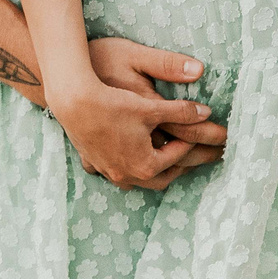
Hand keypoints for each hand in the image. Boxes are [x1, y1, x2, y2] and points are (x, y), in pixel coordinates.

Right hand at [51, 75, 222, 191]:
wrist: (70, 100)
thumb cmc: (111, 100)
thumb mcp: (151, 105)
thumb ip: (181, 111)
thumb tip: (206, 113)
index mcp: (145, 165)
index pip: (179, 155)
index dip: (195, 141)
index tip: (206, 132)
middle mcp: (127, 175)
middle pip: (161, 176)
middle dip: (179, 163)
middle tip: (193, 150)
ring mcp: (108, 171)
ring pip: (137, 179)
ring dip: (154, 168)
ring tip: (165, 155)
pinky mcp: (93, 161)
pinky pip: (114, 170)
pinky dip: (127, 165)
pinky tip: (128, 156)